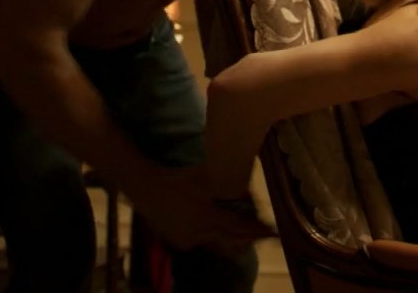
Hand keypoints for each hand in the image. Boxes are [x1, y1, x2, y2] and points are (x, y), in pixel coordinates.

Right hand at [125, 165, 274, 255]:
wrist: (145, 186)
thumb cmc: (177, 178)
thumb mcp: (204, 176)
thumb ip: (224, 183)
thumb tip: (242, 184)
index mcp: (210, 217)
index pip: (239, 228)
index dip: (256, 231)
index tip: (272, 232)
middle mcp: (201, 233)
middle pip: (229, 239)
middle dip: (247, 237)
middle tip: (262, 235)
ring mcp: (188, 238)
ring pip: (214, 242)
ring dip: (229, 238)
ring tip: (243, 235)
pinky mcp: (176, 239)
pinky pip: (199, 241)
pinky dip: (210, 236)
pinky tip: (212, 231)